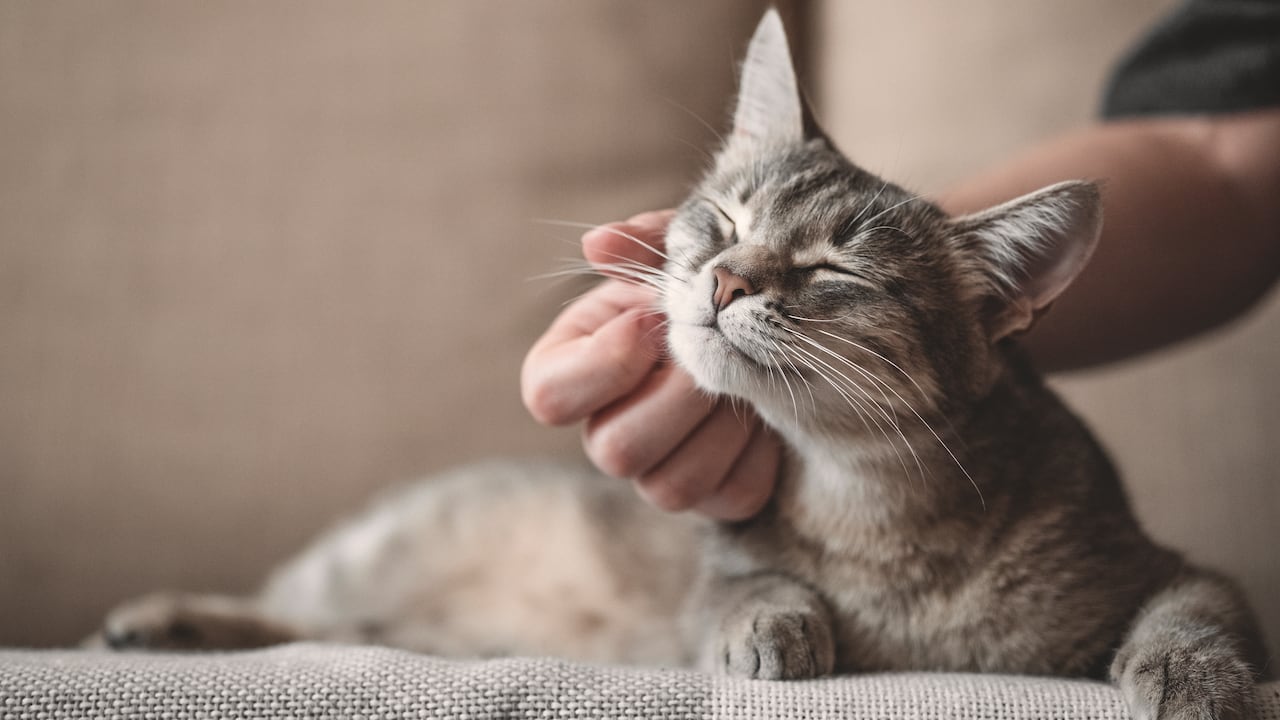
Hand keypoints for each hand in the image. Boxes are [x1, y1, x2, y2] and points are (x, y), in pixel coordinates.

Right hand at [521, 211, 780, 519]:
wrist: (762, 331)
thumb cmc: (698, 288)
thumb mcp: (675, 258)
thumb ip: (642, 246)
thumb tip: (598, 243)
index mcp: (572, 373)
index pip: (548, 398)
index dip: (604, 364)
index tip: (650, 322)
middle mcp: (604, 431)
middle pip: (612, 451)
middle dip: (675, 397)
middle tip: (712, 354)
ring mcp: (656, 472)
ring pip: (669, 486)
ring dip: (718, 426)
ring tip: (744, 380)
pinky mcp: (715, 495)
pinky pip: (730, 495)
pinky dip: (758, 452)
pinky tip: (766, 412)